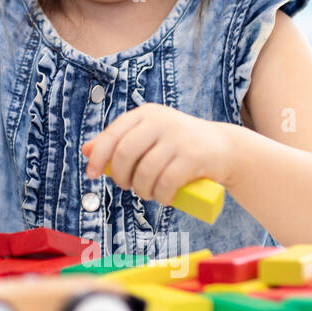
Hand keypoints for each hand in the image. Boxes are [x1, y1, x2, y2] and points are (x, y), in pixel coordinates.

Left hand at [81, 103, 234, 205]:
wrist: (225, 148)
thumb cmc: (179, 145)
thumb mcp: (148, 136)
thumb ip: (119, 140)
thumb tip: (86, 151)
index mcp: (146, 114)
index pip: (112, 134)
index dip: (98, 157)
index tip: (92, 175)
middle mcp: (161, 121)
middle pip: (125, 153)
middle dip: (120, 176)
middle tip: (126, 186)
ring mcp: (178, 137)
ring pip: (145, 171)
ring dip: (142, 190)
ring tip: (147, 194)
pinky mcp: (194, 156)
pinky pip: (166, 182)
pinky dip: (161, 195)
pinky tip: (163, 197)